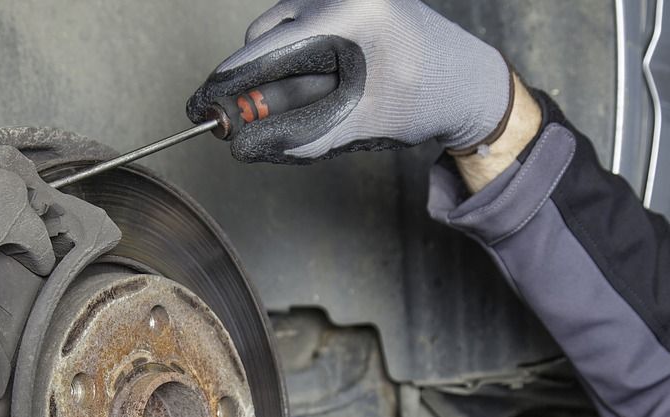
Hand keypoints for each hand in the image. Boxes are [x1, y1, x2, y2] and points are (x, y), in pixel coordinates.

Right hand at [187, 0, 512, 163]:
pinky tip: (321, 83)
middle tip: (249, 121)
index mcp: (351, 13)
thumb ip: (300, 138)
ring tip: (311, 101)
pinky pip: (299, 26)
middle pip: (266, 34)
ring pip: (279, 30)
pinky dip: (295, 58)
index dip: (229, 80)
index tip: (202, 104)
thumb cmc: (426, 99)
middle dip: (255, 80)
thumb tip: (245, 147)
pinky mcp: (345, 0)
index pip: (269, 46)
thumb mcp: (360, 125)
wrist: (467, 82)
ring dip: (278, 69)